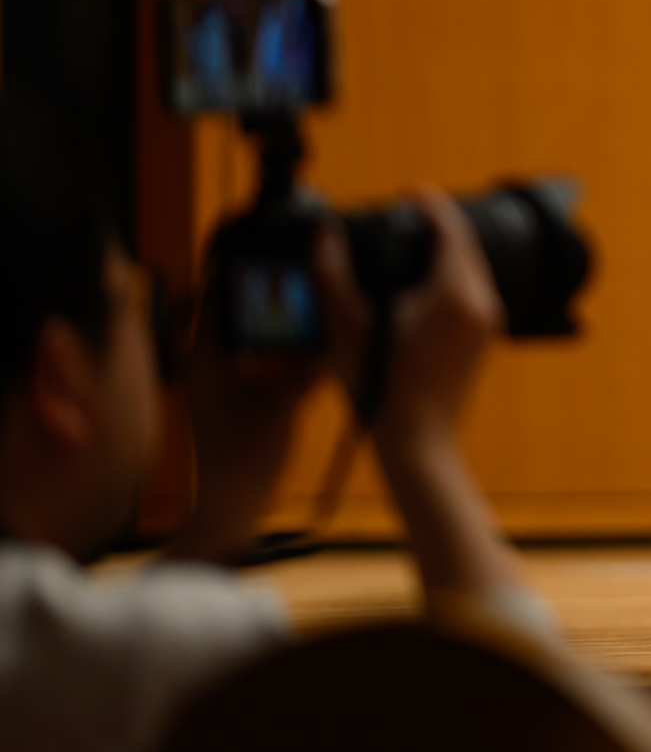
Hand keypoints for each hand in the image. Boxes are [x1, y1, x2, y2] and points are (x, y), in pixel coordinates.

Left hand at [165, 268, 322, 561]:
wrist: (231, 508)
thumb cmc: (245, 458)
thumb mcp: (283, 403)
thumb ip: (311, 364)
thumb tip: (342, 330)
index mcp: (207, 358)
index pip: (217, 295)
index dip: (239, 266)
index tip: (269, 243)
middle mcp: (208, 363)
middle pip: (237, 310)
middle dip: (270, 290)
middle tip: (305, 268)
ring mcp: (222, 382)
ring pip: (251, 334)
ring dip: (280, 319)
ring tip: (316, 300)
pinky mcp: (238, 398)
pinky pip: (261, 358)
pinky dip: (284, 348)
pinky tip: (315, 343)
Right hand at [316, 191, 500, 460]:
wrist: (417, 442)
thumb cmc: (381, 388)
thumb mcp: (348, 325)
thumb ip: (333, 273)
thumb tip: (324, 235)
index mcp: (456, 292)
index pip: (450, 230)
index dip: (429, 205)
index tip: (410, 192)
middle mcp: (482, 302)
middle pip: (465, 247)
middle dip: (437, 226)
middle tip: (409, 212)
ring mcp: (488, 323)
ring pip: (470, 270)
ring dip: (445, 252)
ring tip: (412, 242)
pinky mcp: (483, 339)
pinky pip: (471, 292)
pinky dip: (450, 277)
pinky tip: (422, 282)